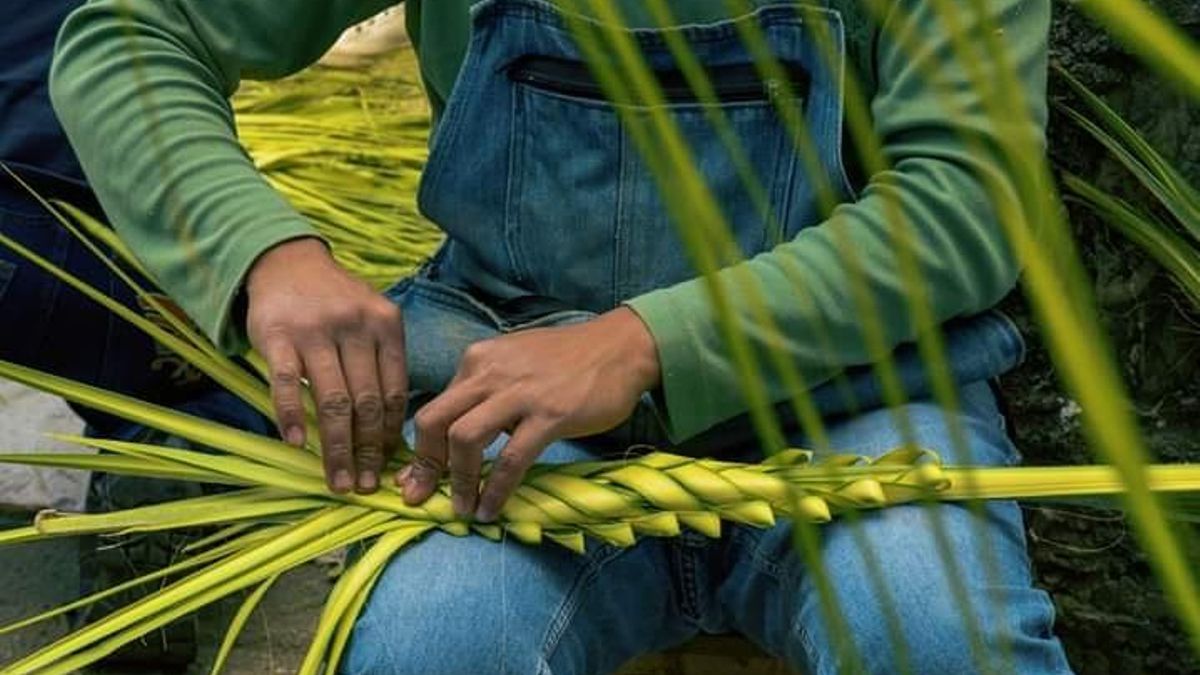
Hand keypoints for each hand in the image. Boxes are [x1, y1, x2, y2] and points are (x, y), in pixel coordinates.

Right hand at [246, 238, 406, 494]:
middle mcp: (355, 327)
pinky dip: (291, 417)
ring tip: (339, 480)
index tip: (390, 465)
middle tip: (366, 485)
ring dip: (337, 448)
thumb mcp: (371, 319)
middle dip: (369, 451)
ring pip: (332, 401)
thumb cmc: (336, 301)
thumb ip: (381, 363)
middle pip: (366, 402)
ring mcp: (315, 331)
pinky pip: (287, 384)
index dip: (392, 434)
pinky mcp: (277, 336)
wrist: (287, 261)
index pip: (394, 391)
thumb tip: (390, 430)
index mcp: (386, 325)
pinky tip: (296, 444)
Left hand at [399, 307, 659, 520]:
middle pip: (435, 421)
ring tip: (463, 508)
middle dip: (424, 464)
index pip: (435, 406)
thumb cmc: (568, 361)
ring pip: (465, 440)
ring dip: (458, 481)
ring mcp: (519, 393)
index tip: (415, 478)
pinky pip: (511, 459)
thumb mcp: (515, 365)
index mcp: (477, 361)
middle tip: (421, 496)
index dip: (420, 447)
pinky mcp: (549, 415)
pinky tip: (491, 508)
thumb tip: (455, 440)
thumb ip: (484, 395)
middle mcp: (489, 373)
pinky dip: (496, 489)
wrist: (621, 347)